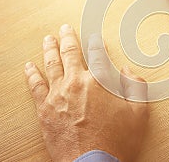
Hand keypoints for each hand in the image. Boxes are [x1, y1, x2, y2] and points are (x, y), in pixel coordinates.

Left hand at [24, 24, 148, 161]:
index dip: (96, 44)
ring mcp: (58, 95)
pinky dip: (32, 74)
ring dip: (49, 49)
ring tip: (48, 39)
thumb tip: (127, 70)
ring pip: (51, 64)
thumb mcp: (139, 113)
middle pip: (70, 53)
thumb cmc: (116, 140)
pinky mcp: (45, 109)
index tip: (95, 37)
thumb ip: (136, 86)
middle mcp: (76, 83)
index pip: (97, 55)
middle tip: (65, 28)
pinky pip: (35, 86)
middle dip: (68, 38)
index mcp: (100, 81)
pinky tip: (30, 66)